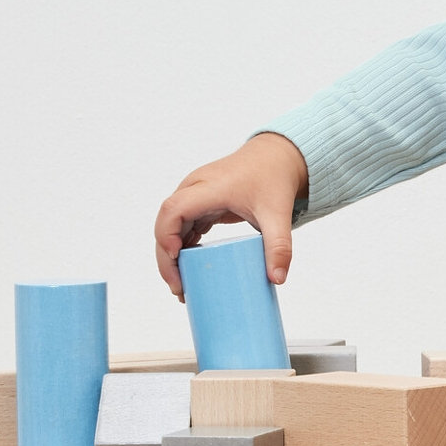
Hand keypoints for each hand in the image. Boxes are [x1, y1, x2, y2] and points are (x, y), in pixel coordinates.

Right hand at [155, 132, 309, 297]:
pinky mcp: (199, 204)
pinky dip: (180, 249)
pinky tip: (186, 270)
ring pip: (170, 226)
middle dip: (166, 257)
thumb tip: (277, 279)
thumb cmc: (272, 178)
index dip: (167, 233)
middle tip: (178, 288)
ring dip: (170, 256)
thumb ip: (279, 246)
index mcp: (210, 187)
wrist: (275, 157)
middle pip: (166, 222)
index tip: (176, 258)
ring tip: (181, 287)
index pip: (174, 208)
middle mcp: (195, 188)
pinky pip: (181, 227)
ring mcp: (194, 196)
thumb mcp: (278, 214)